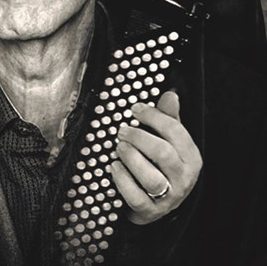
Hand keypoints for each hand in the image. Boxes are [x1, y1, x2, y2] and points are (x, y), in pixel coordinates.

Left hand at [110, 90, 201, 223]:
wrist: (156, 202)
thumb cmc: (161, 165)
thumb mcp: (169, 141)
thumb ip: (169, 118)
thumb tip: (171, 94)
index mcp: (191, 157)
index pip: (176, 132)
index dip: (153, 116)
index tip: (134, 109)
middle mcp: (183, 178)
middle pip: (163, 153)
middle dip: (138, 137)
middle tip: (123, 131)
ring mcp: (168, 197)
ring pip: (151, 177)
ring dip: (131, 158)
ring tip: (119, 147)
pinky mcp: (150, 211)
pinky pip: (136, 197)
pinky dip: (122, 180)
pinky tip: (114, 166)